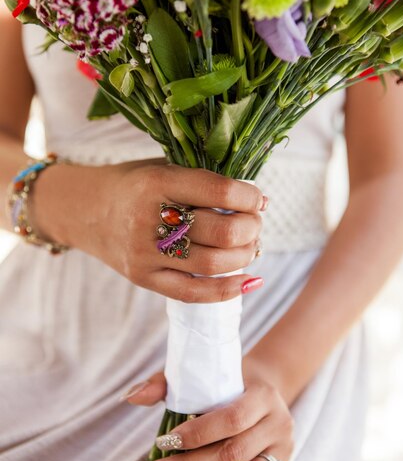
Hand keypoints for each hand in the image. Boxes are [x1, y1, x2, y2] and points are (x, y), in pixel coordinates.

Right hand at [30, 160, 266, 301]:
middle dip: (251, 227)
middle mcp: (149, 219)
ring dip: (245, 254)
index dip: (249, 196)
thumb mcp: (163, 167)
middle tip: (254, 222)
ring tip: (250, 245)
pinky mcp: (143, 278)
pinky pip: (193, 293)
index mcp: (156, 182)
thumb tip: (259, 201)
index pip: (219, 191)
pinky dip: (227, 290)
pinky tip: (250, 282)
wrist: (83, 210)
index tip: (257, 198)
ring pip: (213, 263)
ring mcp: (145, 254)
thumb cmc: (132, 184)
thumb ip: (204, 180)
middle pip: (222, 232)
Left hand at [126, 364, 293, 460]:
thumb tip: (132, 396)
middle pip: (234, 453)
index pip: (232, 418)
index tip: (165, 440)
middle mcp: (278, 423)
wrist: (264, 387)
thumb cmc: (227, 380)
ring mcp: (282, 450)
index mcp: (264, 394)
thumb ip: (166, 383)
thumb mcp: (203, 373)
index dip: (197, 434)